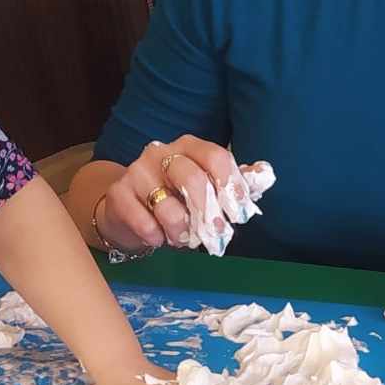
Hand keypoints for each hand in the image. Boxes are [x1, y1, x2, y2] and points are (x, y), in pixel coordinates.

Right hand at [97, 136, 240, 253]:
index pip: (215, 156)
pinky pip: (145, 223)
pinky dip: (157, 237)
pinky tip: (158, 238)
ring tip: (183, 238)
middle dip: (209, 213)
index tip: (240, 212)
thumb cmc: (173, 197)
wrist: (127, 209)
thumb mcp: (205, 188)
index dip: (232, 184)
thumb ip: (234, 183)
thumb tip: (265, 175)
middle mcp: (160, 152)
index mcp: (188, 146)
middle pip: (193, 178)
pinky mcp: (119, 194)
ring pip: (168, 206)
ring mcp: (137, 171)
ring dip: (181, 231)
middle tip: (217, 236)